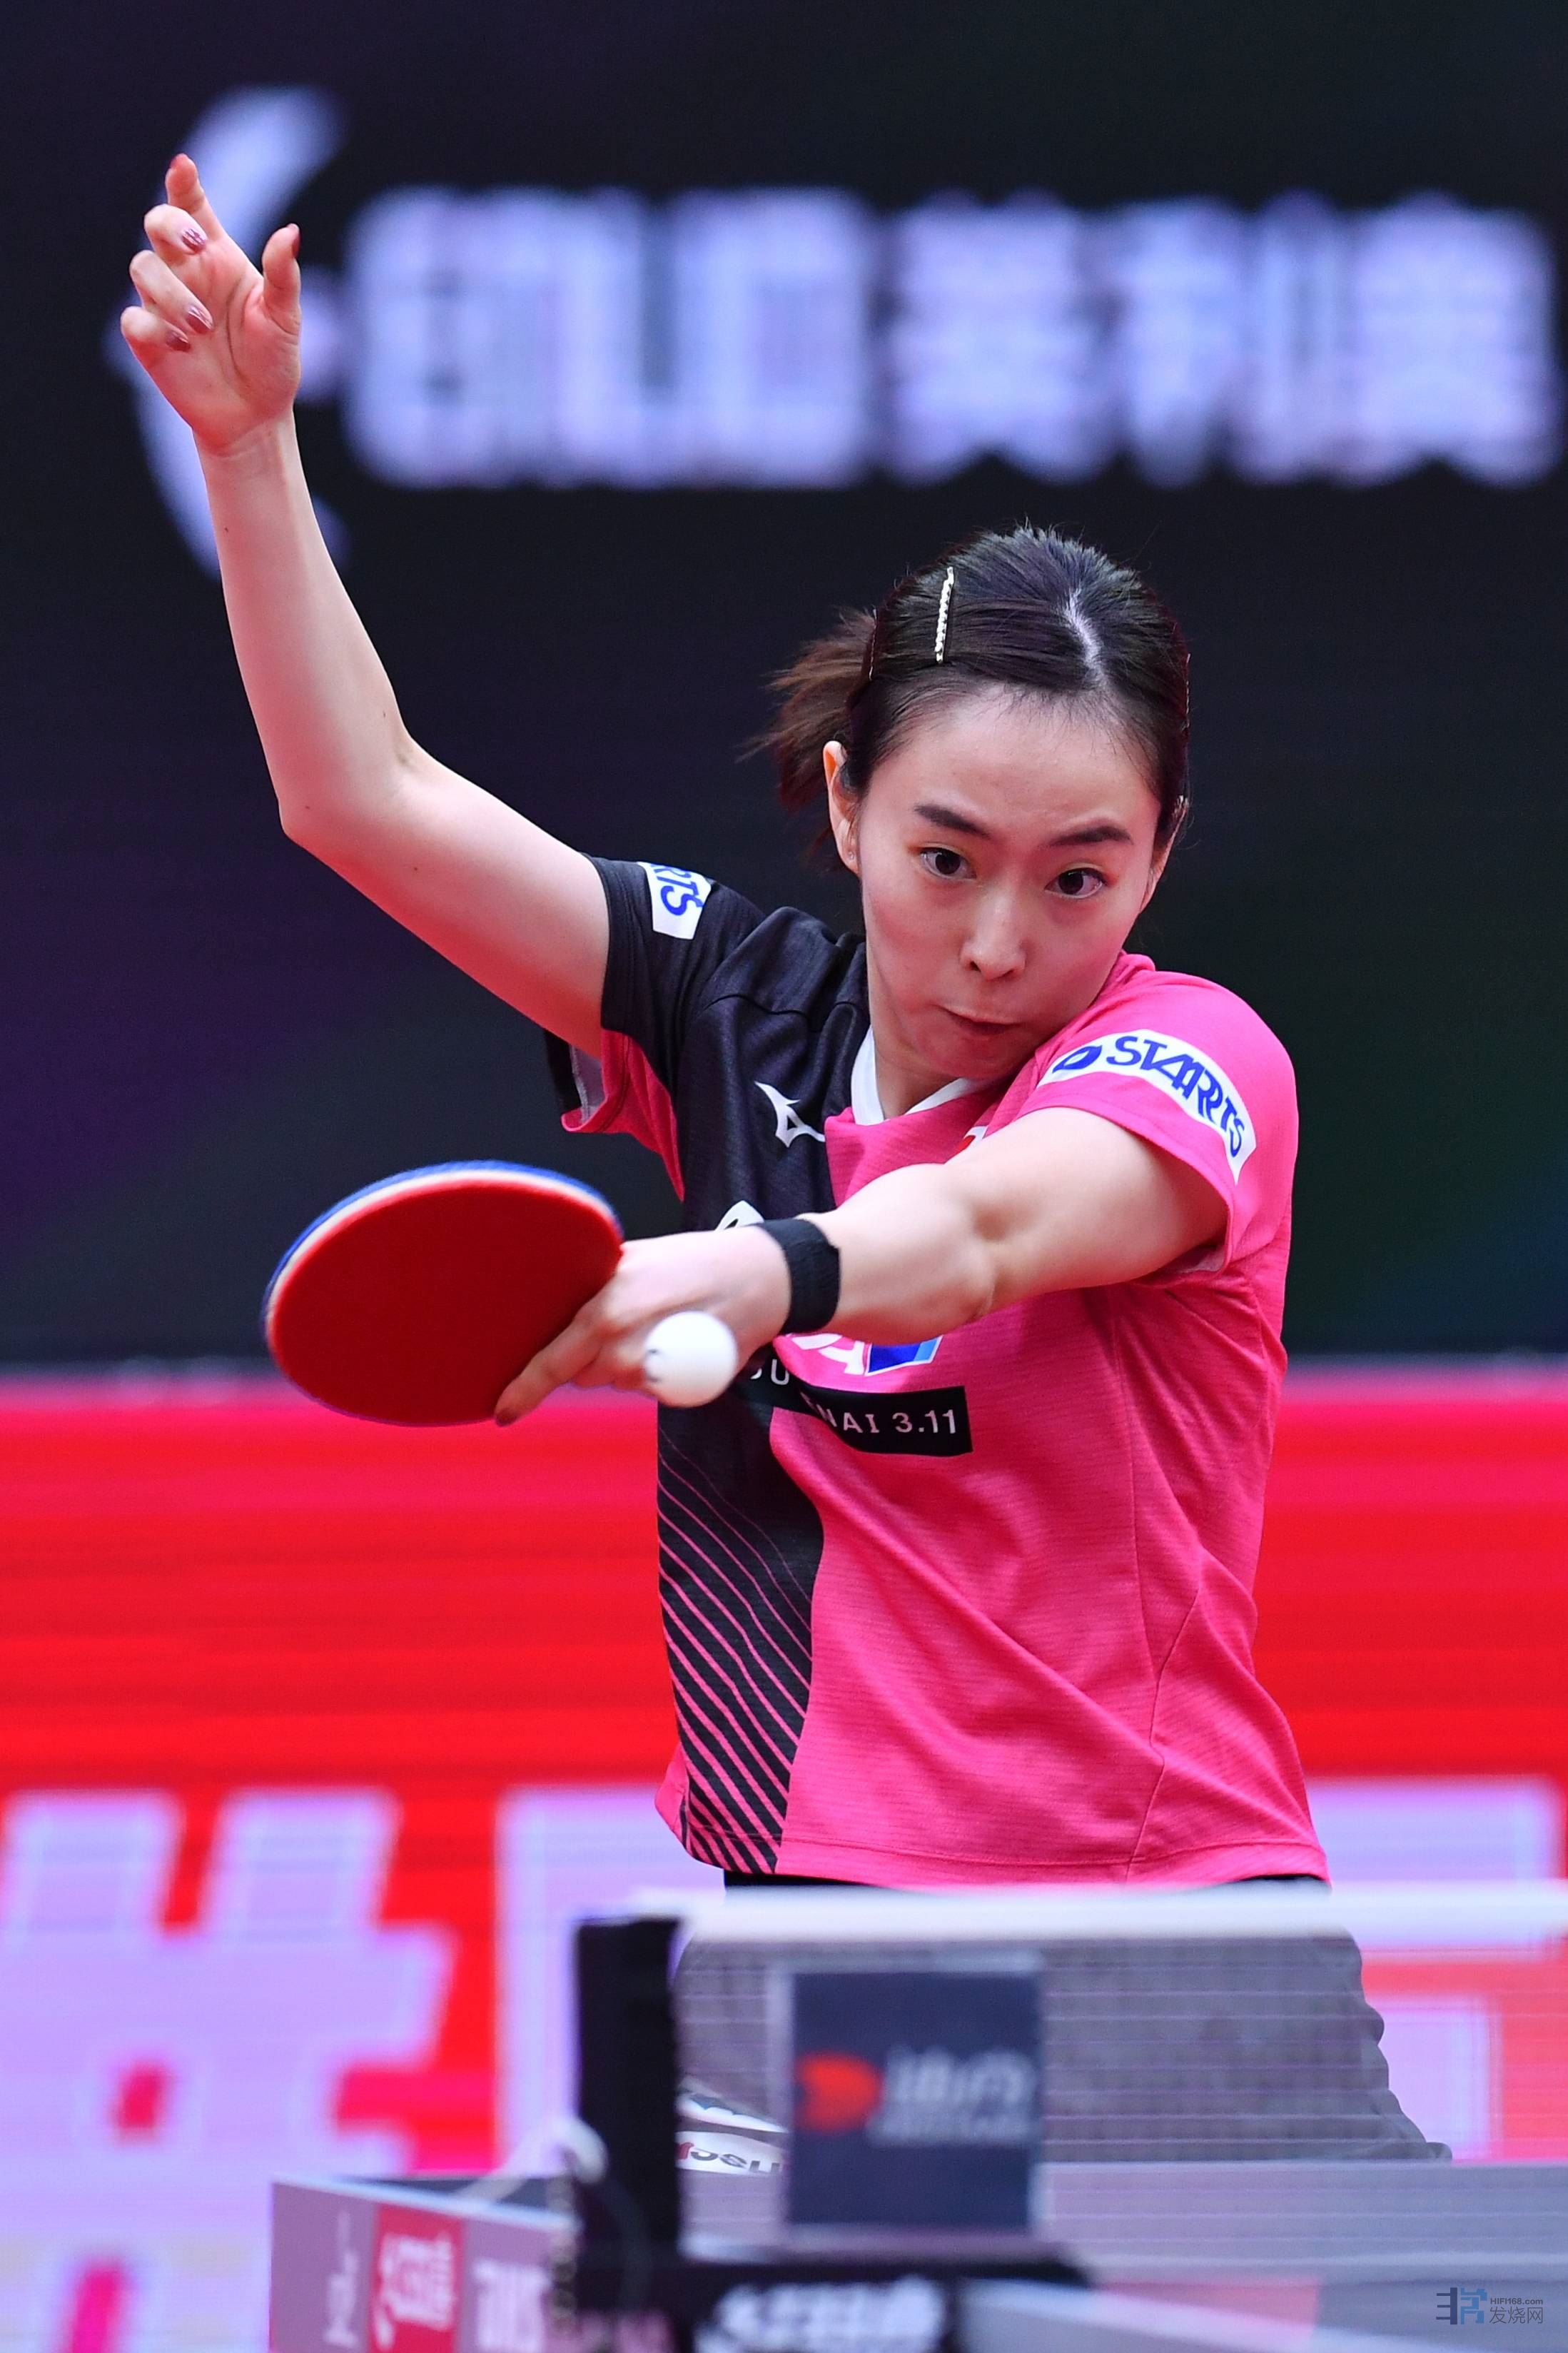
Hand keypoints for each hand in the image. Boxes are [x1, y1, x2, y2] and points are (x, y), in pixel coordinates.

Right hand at [120, 153, 301, 454]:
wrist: (256, 414)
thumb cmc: (272, 360)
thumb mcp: (285, 318)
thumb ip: (283, 275)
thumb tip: (291, 232)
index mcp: (218, 256)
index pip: (193, 207)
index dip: (183, 183)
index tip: (183, 168)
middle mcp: (186, 272)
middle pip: (157, 224)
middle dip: (169, 224)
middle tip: (196, 245)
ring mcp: (163, 302)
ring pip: (142, 268)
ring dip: (172, 292)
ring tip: (203, 326)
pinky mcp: (148, 338)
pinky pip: (134, 318)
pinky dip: (154, 326)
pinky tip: (182, 346)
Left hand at [493, 1227, 789, 1423]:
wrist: (761, 1278)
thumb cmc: (697, 1260)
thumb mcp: (635, 1259)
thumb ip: (596, 1286)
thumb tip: (563, 1305)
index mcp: (604, 1313)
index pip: (552, 1364)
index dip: (523, 1391)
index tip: (503, 1411)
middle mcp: (622, 1347)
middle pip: (582, 1373)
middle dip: (592, 1354)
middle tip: (627, 1318)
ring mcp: (652, 1371)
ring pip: (616, 1379)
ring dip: (626, 1360)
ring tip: (659, 1322)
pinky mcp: (679, 1387)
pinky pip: (648, 1386)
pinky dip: (655, 1369)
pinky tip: (676, 1338)